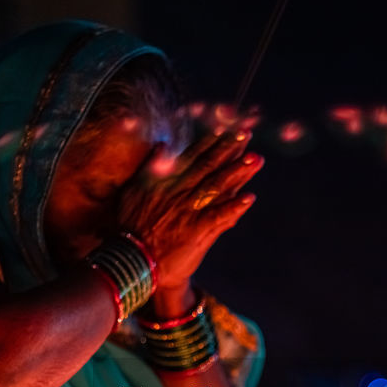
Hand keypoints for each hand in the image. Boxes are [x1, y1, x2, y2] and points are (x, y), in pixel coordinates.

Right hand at [117, 130, 263, 292]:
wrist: (132, 258)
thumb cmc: (131, 225)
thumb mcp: (133, 189)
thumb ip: (149, 166)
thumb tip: (163, 145)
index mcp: (166, 180)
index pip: (193, 156)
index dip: (211, 141)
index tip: (227, 128)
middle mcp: (180, 191)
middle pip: (209, 166)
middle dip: (229, 149)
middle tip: (247, 135)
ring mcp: (189, 210)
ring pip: (217, 186)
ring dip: (238, 172)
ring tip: (256, 159)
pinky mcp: (196, 230)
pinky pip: (219, 216)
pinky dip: (235, 207)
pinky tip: (250, 197)